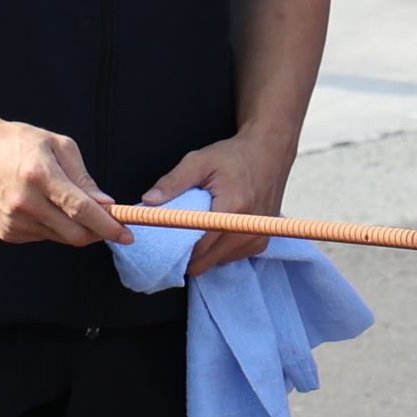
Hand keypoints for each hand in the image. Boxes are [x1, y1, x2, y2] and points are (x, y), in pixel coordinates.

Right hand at [0, 116, 127, 246]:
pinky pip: (43, 238)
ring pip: (61, 238)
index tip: (127, 234)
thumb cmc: (20, 142)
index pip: (82, 210)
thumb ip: (84, 178)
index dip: (109, 225)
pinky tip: (45, 208)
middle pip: (75, 234)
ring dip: (75, 228)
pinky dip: (54, 228)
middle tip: (108, 222)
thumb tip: (106, 205)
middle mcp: (25, 203)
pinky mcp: (6, 232)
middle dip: (98, 232)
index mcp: (40, 176)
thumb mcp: (59, 146)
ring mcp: (13, 221)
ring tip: (68, 205)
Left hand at [142, 128, 296, 274]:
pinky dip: (218, 250)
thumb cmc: (233, 156)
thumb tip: (148, 202)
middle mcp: (248, 228)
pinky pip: (230, 258)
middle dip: (187, 254)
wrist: (268, 154)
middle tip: (176, 237)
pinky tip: (215, 231)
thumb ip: (173, 182)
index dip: (176, 249)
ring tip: (199, 229)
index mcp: (233, 208)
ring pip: (217, 262)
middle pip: (207, 260)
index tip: (162, 243)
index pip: (199, 246)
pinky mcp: (261, 243)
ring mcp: (257, 238)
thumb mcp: (199, 161)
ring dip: (204, 252)